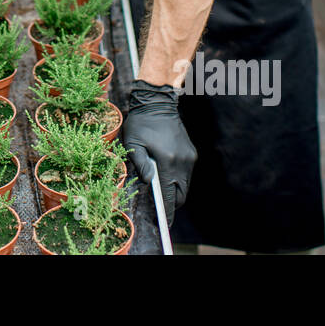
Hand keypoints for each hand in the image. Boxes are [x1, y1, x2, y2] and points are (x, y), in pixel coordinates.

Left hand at [122, 79, 195, 227]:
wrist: (158, 103)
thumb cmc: (141, 123)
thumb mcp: (133, 143)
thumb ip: (140, 165)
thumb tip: (149, 182)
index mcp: (167, 160)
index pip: (170, 194)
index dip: (167, 210)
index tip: (164, 222)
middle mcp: (182, 161)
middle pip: (181, 194)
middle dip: (172, 203)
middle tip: (159, 206)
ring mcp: (189, 157)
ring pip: (185, 185)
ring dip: (175, 190)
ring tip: (161, 189)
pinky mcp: (191, 153)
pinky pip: (186, 173)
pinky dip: (177, 178)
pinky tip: (166, 174)